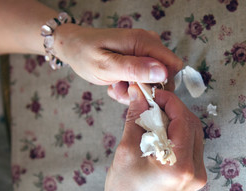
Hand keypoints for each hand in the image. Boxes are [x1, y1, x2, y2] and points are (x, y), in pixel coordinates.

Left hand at [54, 24, 182, 104]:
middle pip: (164, 76)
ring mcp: (144, 53)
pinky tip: (116, 85)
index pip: (173, 65)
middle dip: (146, 89)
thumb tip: (163, 72)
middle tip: (123, 91)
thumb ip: (134, 69)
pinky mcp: (139, 60)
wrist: (73, 47)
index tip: (143, 92)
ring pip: (153, 81)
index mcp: (143, 42)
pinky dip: (130, 87)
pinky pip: (144, 79)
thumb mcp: (106, 66)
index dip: (162, 84)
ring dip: (135, 90)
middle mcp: (148, 45)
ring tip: (116, 87)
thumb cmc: (85, 54)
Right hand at [89, 85, 206, 190]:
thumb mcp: (126, 151)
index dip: (170, 101)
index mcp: (179, 167)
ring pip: (194, 134)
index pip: (183, 121)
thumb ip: (135, 118)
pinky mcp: (194, 177)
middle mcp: (195, 172)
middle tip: (153, 102)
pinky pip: (192, 145)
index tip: (154, 93)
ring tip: (156, 116)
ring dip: (176, 120)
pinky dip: (178, 133)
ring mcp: (198, 176)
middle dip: (173, 109)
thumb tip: (138, 93)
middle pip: (193, 125)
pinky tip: (163, 131)